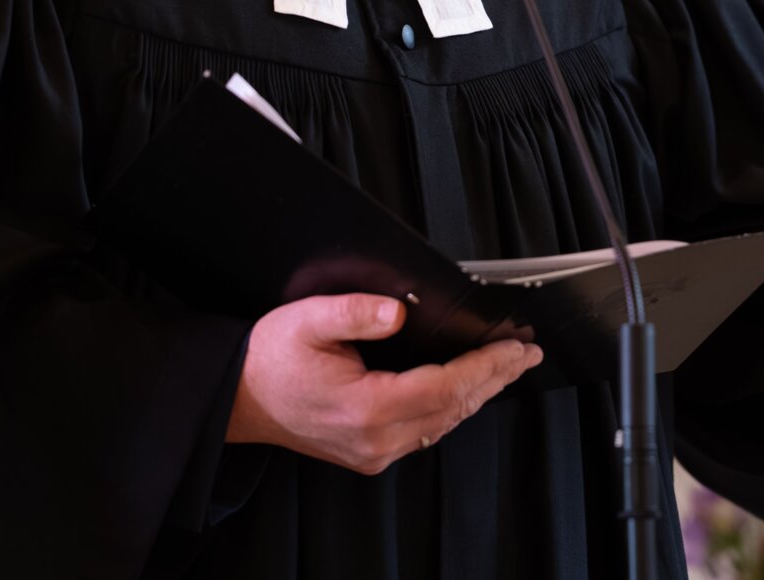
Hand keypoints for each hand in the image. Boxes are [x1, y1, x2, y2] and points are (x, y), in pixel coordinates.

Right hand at [225, 292, 542, 473]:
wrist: (236, 398)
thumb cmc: (269, 358)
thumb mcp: (307, 319)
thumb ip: (355, 312)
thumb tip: (398, 311)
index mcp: (366, 406)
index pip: (445, 387)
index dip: (485, 367)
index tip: (514, 348)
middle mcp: (375, 438)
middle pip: (453, 409)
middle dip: (495, 379)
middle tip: (527, 354)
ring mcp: (373, 451)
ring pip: (442, 425)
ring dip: (478, 395)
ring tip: (507, 368)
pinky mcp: (368, 453)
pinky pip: (424, 433)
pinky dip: (452, 409)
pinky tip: (465, 390)